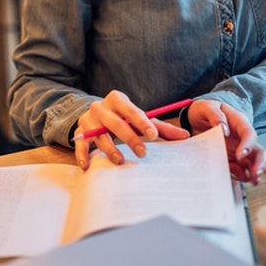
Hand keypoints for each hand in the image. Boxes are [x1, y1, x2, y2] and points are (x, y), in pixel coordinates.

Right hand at [73, 90, 189, 169]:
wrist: (95, 115)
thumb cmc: (122, 118)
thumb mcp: (138, 119)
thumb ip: (160, 127)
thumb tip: (185, 136)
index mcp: (117, 99)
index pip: (131, 110)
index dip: (142, 122)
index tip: (153, 134)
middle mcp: (101, 107)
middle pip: (115, 123)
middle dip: (129, 138)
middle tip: (142, 153)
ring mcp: (88, 120)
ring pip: (98, 135)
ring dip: (109, 149)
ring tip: (120, 161)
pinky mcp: (80, 132)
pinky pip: (80, 143)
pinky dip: (82, 154)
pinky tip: (87, 165)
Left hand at [183, 99, 265, 184]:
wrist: (193, 120)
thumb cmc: (203, 111)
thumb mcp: (205, 107)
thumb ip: (214, 114)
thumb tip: (224, 128)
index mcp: (238, 122)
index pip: (249, 133)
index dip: (248, 144)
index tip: (240, 155)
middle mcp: (242, 138)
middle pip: (259, 151)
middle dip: (260, 164)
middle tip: (255, 176)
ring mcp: (238, 150)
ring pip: (253, 164)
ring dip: (253, 174)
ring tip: (248, 180)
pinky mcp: (232, 160)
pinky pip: (240, 171)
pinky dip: (237, 176)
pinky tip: (229, 174)